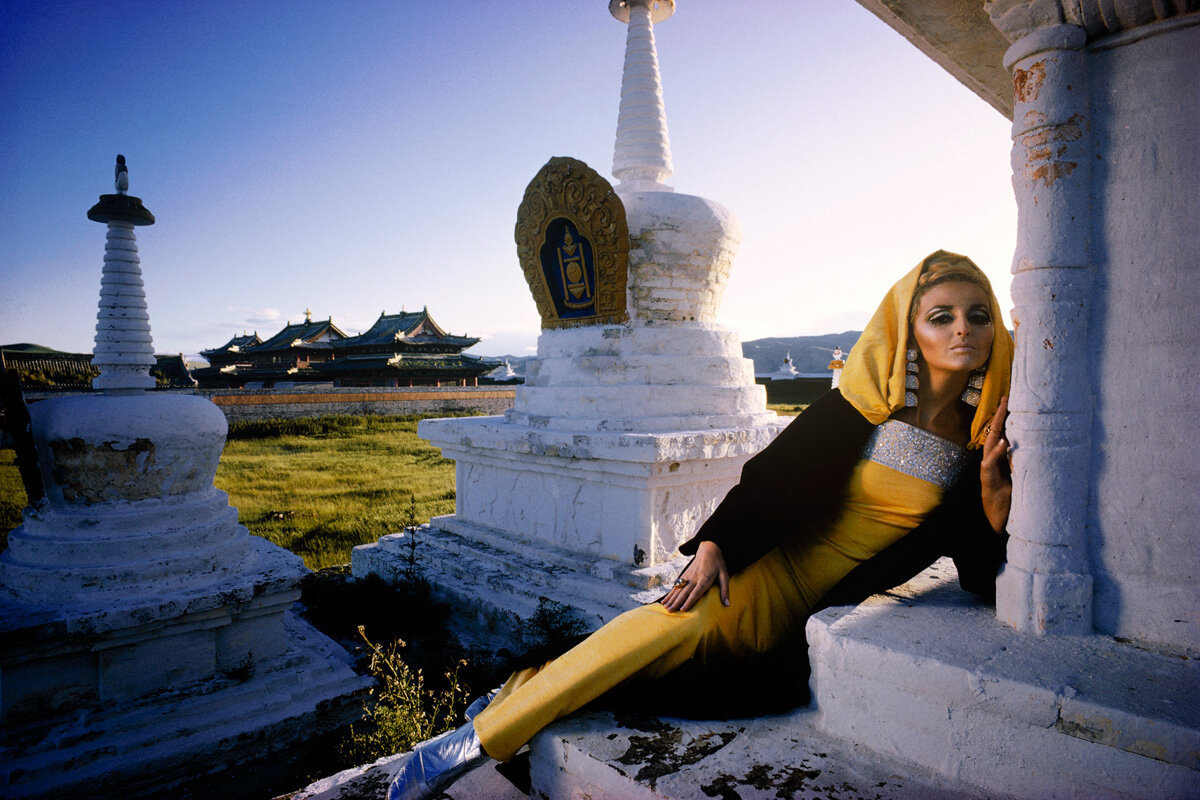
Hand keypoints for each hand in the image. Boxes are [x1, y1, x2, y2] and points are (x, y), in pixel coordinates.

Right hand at [661, 541, 729, 612]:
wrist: (709, 548)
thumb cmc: (718, 563)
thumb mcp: (725, 576)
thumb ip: (725, 590)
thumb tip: (728, 605)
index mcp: (704, 579)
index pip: (695, 592)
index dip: (689, 601)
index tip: (683, 610)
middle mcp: (694, 578)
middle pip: (684, 592)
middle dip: (676, 602)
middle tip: (670, 611)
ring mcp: (688, 576)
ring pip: (678, 589)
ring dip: (671, 599)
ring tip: (665, 607)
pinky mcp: (685, 574)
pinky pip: (676, 585)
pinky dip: (670, 593)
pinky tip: (665, 599)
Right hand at [981, 395, 1011, 533]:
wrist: (997, 520)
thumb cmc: (1008, 500)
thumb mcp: (1018, 477)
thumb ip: (1020, 462)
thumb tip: (1033, 447)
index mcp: (998, 458)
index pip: (1000, 433)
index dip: (1004, 417)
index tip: (1010, 399)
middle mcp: (990, 460)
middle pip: (993, 432)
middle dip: (999, 415)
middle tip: (1006, 397)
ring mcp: (987, 469)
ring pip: (989, 444)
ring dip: (996, 427)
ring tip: (1002, 411)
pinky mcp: (988, 479)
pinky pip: (990, 463)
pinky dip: (996, 452)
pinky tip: (1003, 442)